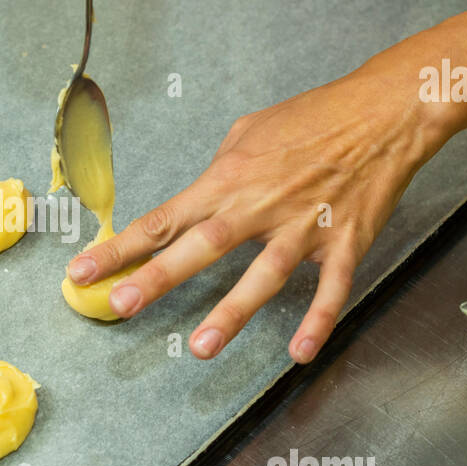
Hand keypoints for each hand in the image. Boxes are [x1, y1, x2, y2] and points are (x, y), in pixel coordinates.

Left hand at [65, 67, 449, 361]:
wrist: (383, 112)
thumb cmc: (314, 117)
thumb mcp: (250, 130)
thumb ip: (220, 169)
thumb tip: (198, 197)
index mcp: (229, 179)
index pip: (163, 218)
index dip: (121, 247)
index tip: (83, 272)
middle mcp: (259, 205)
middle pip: (199, 246)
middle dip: (157, 278)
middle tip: (121, 306)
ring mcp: (303, 227)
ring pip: (262, 275)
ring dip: (232, 311)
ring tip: (202, 346)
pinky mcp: (344, 242)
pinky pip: (330, 289)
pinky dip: (318, 321)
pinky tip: (300, 353)